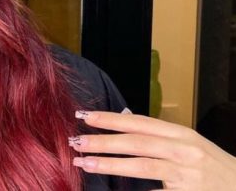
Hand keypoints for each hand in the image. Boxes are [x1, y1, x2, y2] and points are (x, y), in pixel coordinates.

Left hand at [69, 110, 235, 189]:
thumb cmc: (214, 167)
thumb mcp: (190, 143)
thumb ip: (158, 133)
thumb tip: (125, 115)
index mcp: (183, 134)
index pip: (140, 123)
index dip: (111, 119)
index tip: (85, 116)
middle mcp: (185, 151)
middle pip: (137, 143)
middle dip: (104, 141)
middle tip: (77, 141)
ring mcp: (187, 175)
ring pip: (142, 167)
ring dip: (109, 165)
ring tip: (84, 163)